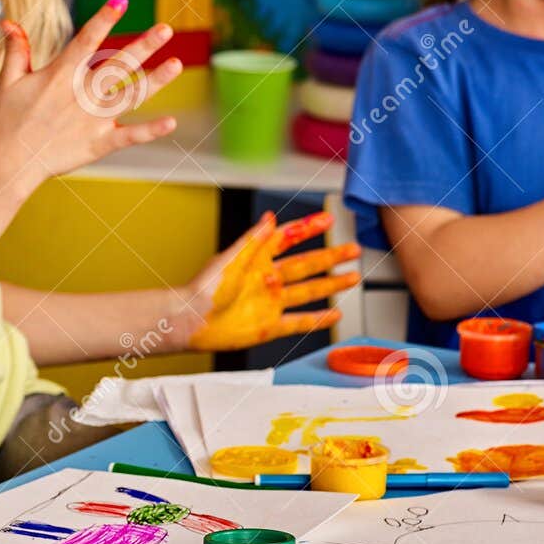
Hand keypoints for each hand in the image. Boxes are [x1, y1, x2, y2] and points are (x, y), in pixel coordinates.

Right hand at [0, 0, 181, 191]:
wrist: (9, 162)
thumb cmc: (6, 120)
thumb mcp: (8, 81)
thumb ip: (16, 50)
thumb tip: (9, 22)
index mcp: (61, 75)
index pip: (87, 41)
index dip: (104, 19)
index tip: (122, 1)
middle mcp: (81, 94)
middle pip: (118, 65)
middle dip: (143, 45)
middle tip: (165, 29)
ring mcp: (93, 119)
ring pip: (130, 96)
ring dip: (155, 80)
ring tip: (176, 64)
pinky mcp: (99, 143)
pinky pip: (129, 136)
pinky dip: (150, 130)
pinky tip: (172, 122)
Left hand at [183, 212, 360, 349]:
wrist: (190, 320)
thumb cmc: (204, 288)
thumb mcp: (230, 259)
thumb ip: (252, 240)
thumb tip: (269, 217)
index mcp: (257, 260)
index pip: (288, 239)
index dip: (308, 229)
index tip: (328, 219)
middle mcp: (268, 280)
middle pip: (307, 265)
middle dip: (331, 257)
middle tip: (353, 249)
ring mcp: (270, 303)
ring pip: (309, 291)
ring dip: (330, 285)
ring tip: (352, 277)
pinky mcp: (269, 325)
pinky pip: (298, 322)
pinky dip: (317, 319)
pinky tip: (334, 314)